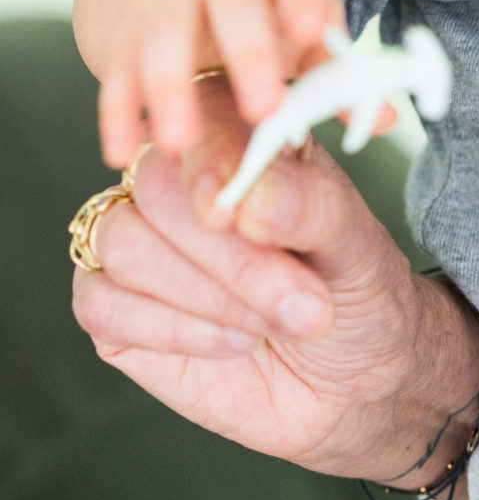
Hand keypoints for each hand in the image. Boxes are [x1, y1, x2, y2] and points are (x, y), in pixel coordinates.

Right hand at [72, 80, 478, 482]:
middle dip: (229, 257)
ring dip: (206, 296)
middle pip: (156, 185)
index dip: (214, 160)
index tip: (241, 215)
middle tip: (300, 301)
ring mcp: (142, 239)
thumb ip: (310, 207)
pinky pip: (101, 302)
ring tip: (273, 323)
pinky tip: (231, 343)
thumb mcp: (357, 245)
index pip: (203, 119)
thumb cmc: (356, 293)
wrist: (355, 380)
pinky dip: (171, 331)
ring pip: (123, 242)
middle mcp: (182, 179)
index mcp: (242, 138)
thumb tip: (248, 198)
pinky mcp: (114, 305)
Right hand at [76, 0, 345, 165]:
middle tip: (262, 109)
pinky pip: (118, 68)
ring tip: (179, 142)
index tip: (315, 31)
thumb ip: (336, 72)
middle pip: (233, 2)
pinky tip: (122, 152)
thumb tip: (389, 118)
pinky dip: (118, 110)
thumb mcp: (304, 23)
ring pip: (165, 32)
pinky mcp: (127, 31)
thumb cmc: (268, 6)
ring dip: (170, 86)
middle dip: (248, 53)